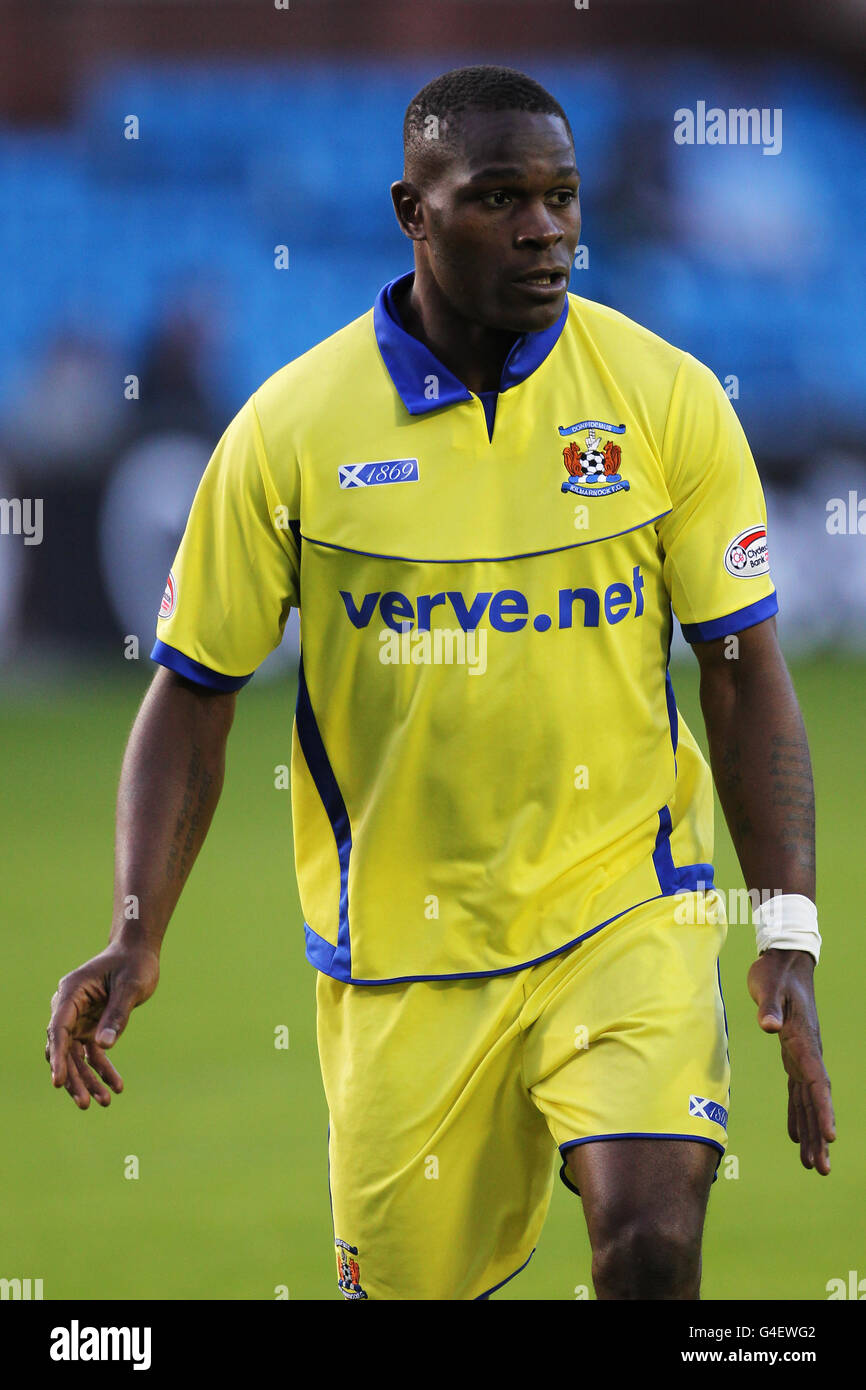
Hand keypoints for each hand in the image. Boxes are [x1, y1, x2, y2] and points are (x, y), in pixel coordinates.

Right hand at [45, 941, 159, 1108]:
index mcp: (71, 992)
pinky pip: (92, 1053)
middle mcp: (69, 1007)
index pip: (58, 1029)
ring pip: (76, 1056)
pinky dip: (102, 1070)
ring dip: (88, 1079)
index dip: (58, 1057)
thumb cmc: (134, 964)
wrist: (138, 953)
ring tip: (104, 1102)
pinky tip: (116, 1087)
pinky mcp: (91, 1026)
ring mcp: (78, 1019)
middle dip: (74, 1077)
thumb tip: (103, 1046)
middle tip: (86, 1103)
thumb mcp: (131, 987)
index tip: (58, 1081)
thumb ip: (117, 1015)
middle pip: (64, 1048)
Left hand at [747, 949, 834, 1173]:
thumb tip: (769, 1026)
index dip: (823, 1110)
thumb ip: (769, 1006)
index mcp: (803, 1040)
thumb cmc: (775, 972)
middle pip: (817, 1101)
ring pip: (809, 1102)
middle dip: (820, 1135)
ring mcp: (802, 1055)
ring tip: (812, 1164)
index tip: (830, 1137)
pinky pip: (798, 1092)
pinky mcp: (792, 1054)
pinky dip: (798, 1115)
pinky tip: (796, 1137)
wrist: (784, 961)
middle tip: (821, 1168)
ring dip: (811, 1132)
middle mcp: (807, 1053)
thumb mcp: (768, 985)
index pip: (816, 1081)